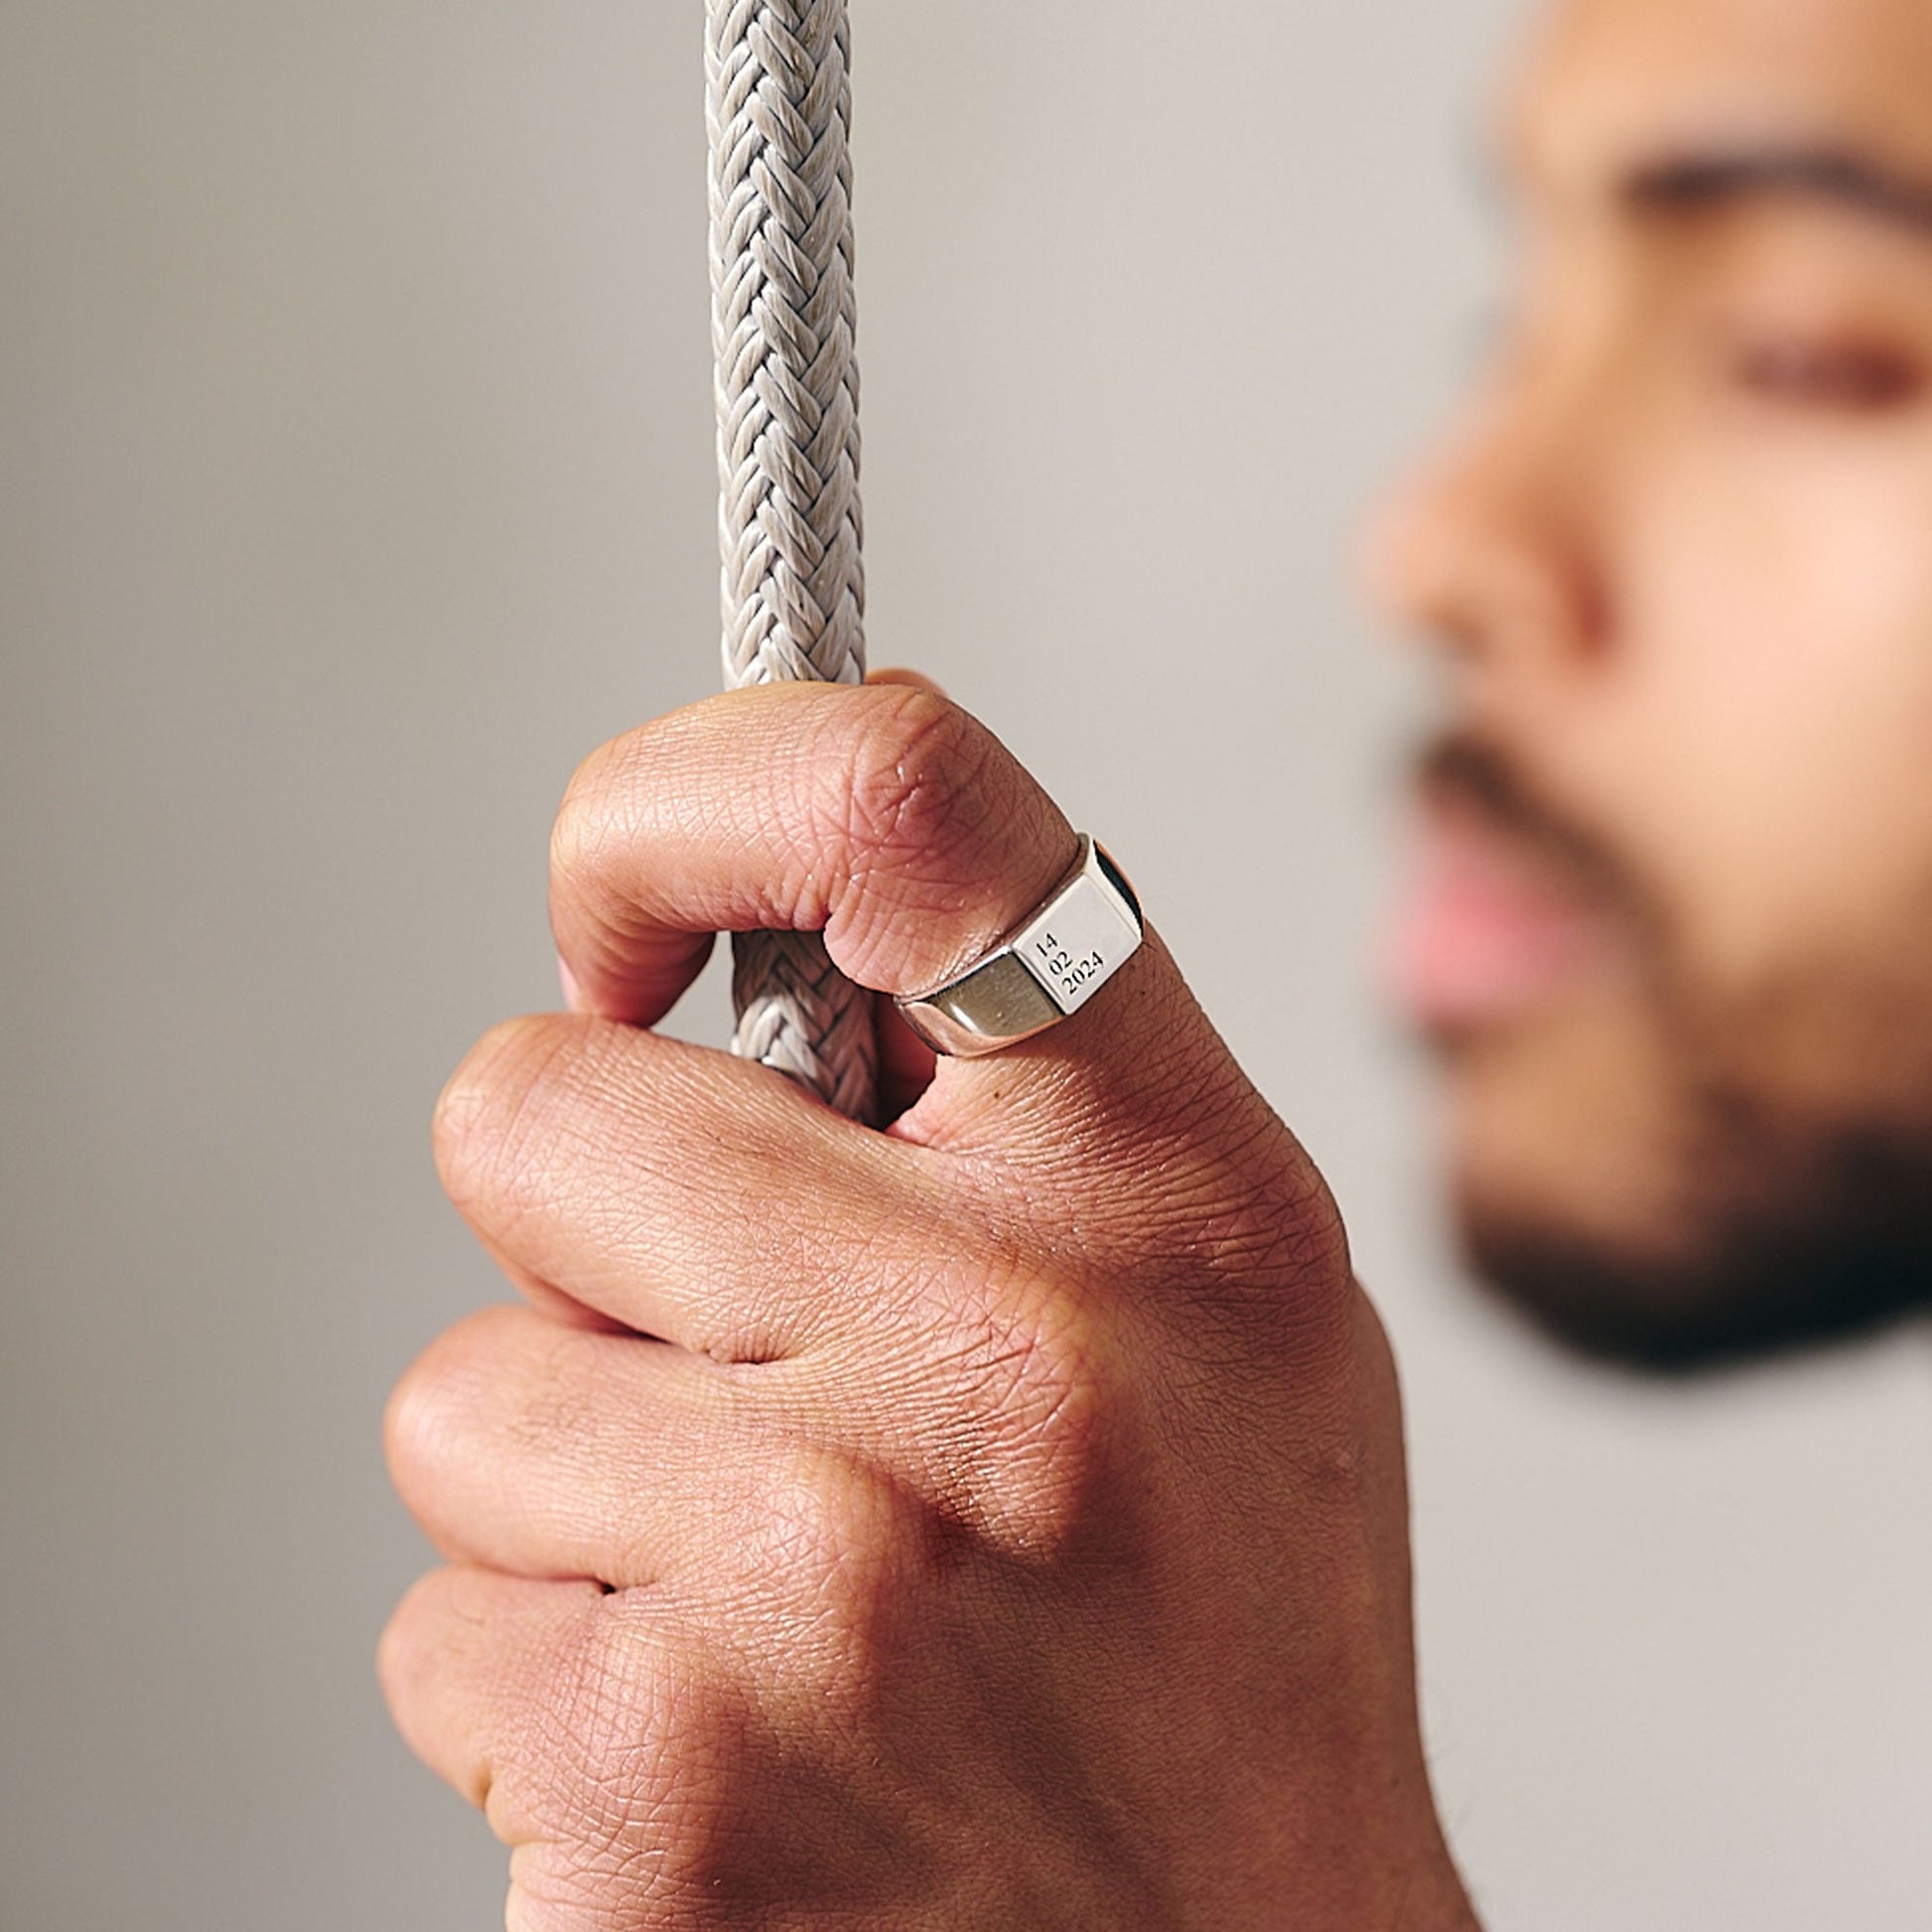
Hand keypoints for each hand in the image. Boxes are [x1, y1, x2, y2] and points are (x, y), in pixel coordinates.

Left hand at [381, 681, 1475, 1930]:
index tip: (620, 921)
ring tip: (780, 1588)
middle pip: (528, 1108)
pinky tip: (741, 1732)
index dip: (679, 798)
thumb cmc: (1226, 1635)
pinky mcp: (659, 1786)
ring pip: (458, 1395)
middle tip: (751, 1362)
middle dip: (591, 1234)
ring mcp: (818, 1569)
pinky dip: (552, 1679)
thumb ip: (1014, 1100)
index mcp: (1156, 1184)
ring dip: (573, 1482)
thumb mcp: (1225, 1299)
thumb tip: (730, 973)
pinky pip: (440, 1630)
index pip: (887, 799)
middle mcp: (997, 1347)